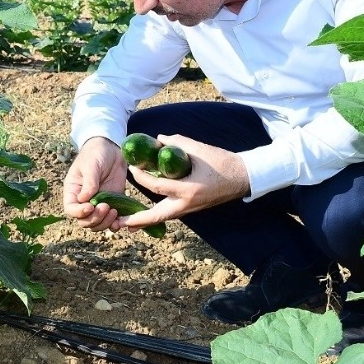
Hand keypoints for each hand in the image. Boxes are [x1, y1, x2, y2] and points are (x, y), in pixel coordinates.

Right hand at [63, 137, 127, 231]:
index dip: (79, 213)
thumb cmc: (96, 153)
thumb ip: (89, 181)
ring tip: (114, 211)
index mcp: (74, 191)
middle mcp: (84, 201)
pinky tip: (121, 219)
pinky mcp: (113, 204)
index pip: (71, 209)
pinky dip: (115, 224)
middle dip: (95, 219)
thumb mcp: (91, 165)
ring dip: (105, 223)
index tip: (90, 207)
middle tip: (106, 207)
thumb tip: (84, 199)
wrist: (112, 148)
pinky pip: (112, 220)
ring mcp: (98, 204)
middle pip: (84, 221)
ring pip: (98, 224)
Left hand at [119, 134, 250, 229]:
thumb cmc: (222, 162)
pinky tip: (147, 214)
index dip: (141, 177)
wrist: (242, 177)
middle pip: (157, 216)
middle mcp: (187, 204)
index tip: (132, 168)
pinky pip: (171, 214)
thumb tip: (158, 140)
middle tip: (120, 223)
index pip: (157, 187)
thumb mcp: (198, 149)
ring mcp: (190, 209)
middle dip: (138, 221)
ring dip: (146, 220)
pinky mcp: (192, 209)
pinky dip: (158, 214)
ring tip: (128, 223)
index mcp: (188, 189)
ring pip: (163, 217)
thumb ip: (176, 143)